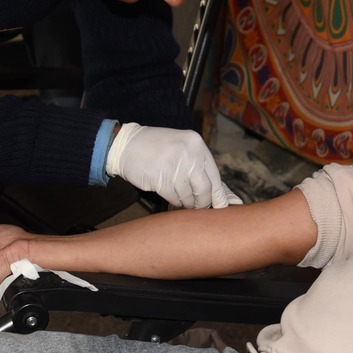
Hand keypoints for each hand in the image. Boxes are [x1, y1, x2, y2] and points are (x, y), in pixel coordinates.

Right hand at [103, 123, 242, 208]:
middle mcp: (188, 153)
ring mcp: (174, 165)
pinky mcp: (159, 177)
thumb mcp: (183, 151)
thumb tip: (227, 198)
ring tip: (180, 197)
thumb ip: (200, 170)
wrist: (126, 145)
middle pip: (205, 189)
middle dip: (202, 203)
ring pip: (188, 196)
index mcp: (197, 144)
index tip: (223, 208)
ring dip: (186, 202)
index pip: (215, 176)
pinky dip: (174, 201)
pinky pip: (174, 198)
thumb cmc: (158, 150)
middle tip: (198, 207)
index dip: (218, 195)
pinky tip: (170, 195)